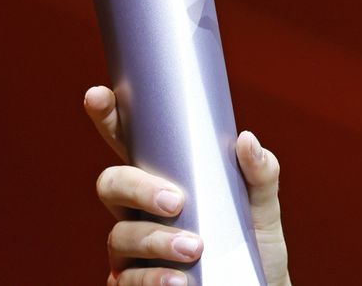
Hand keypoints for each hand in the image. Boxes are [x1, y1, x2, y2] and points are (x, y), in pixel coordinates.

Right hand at [85, 86, 291, 285]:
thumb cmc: (252, 243)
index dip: (109, 118)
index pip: (129, 144)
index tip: (100, 94)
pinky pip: (126, 279)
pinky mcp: (132, 282)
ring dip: (155, 240)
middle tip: (175, 201)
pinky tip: (179, 281)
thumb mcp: (262, 207)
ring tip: (195, 248)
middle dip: (137, 187)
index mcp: (166, 179)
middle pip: (111, 184)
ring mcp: (132, 249)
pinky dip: (152, 278)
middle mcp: (139, 210)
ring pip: (120, 235)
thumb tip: (246, 138)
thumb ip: (260, 174)